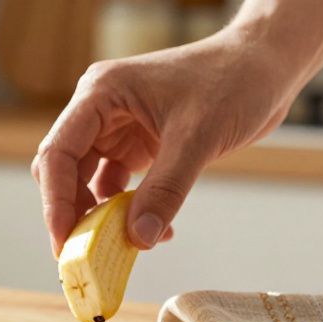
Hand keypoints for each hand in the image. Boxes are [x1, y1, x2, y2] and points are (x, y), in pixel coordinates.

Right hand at [32, 26, 300, 254]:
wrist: (267, 66)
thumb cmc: (234, 80)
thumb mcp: (198, 137)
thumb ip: (165, 190)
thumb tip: (137, 239)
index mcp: (101, 93)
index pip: (59, 152)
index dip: (55, 201)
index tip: (64, 242)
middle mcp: (101, 110)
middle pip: (66, 170)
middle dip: (74, 213)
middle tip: (85, 255)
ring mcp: (119, 127)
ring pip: (89, 182)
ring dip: (103, 215)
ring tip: (124, 246)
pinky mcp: (140, 143)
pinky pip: (120, 185)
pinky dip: (130, 210)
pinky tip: (155, 228)